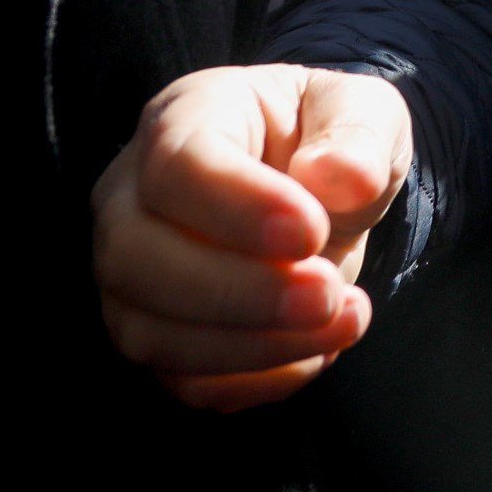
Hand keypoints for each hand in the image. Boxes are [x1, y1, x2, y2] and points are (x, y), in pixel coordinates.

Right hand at [91, 65, 410, 409]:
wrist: (319, 188)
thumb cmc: (328, 139)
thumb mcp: (363, 110)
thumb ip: (357, 132)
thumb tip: (341, 177)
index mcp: (182, 120)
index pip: (177, 168)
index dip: (238, 209)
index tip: (312, 231)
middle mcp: (129, 198)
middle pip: (135, 259)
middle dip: (238, 292)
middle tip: (329, 293)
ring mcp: (131, 274)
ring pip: (148, 331)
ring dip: (252, 345)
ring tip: (344, 321)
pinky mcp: (156, 331)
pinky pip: (180, 379)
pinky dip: (253, 381)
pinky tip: (317, 352)